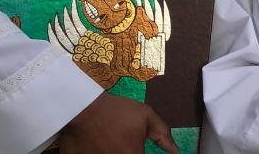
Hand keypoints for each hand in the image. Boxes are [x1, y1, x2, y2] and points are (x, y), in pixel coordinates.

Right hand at [59, 92, 177, 153]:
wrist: (83, 109)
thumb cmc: (117, 112)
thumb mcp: (145, 116)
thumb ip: (162, 134)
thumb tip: (175, 151)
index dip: (141, 153)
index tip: (138, 148)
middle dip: (129, 151)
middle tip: (125, 144)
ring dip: (114, 152)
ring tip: (111, 143)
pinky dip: (99, 153)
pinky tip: (100, 146)